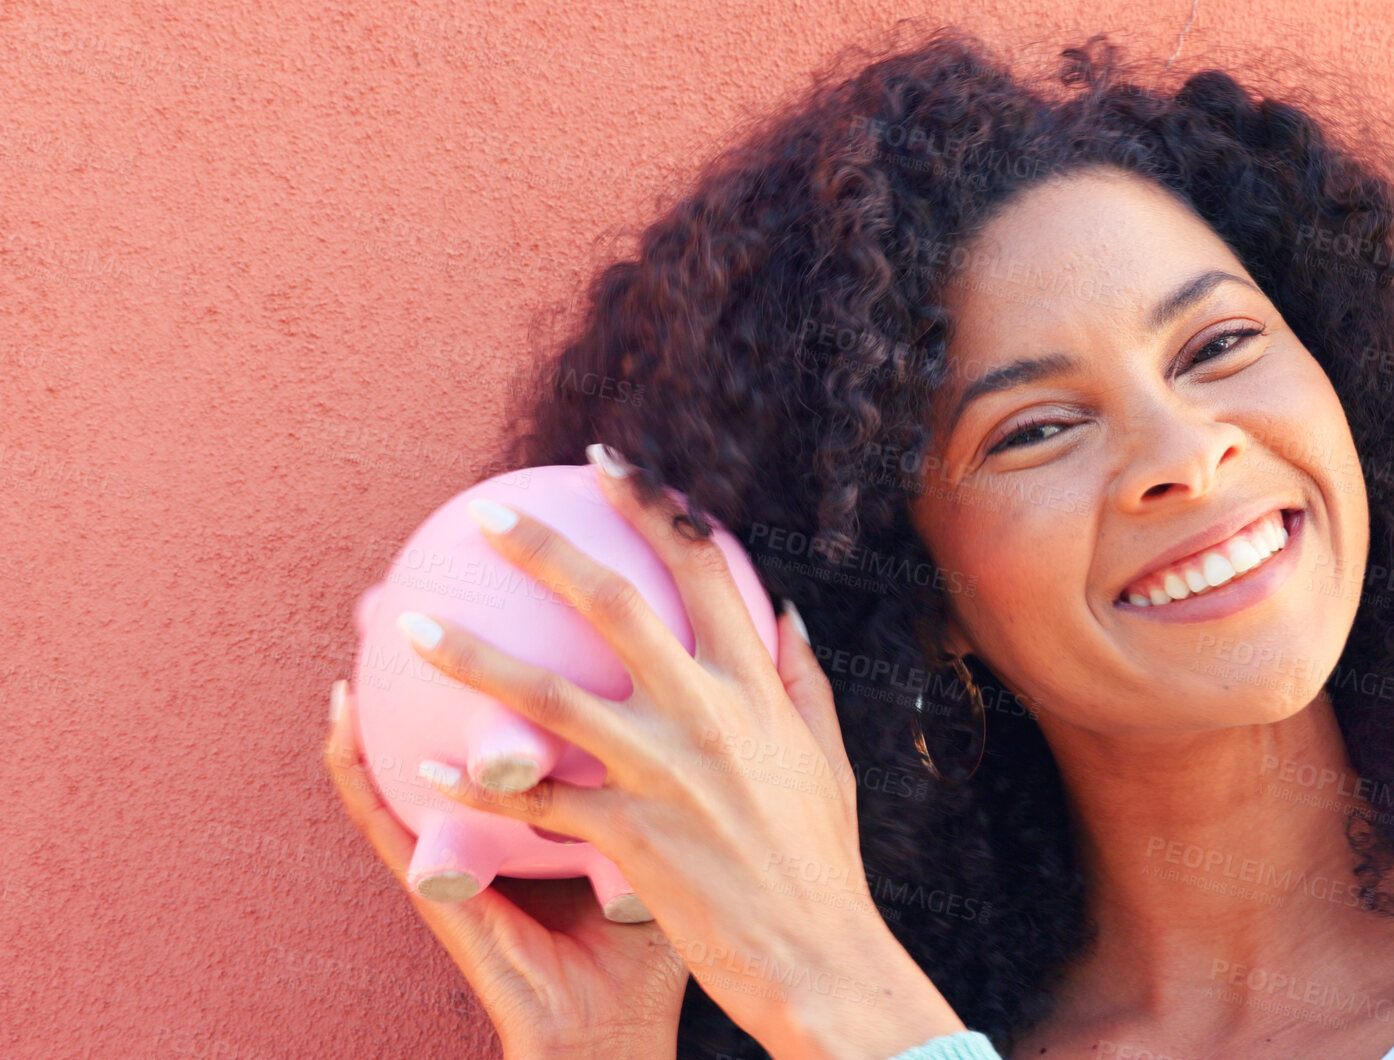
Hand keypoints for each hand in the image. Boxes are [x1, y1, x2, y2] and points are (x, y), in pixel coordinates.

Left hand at [390, 444, 965, 1059]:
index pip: (702, 570)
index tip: (611, 465)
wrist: (820, 957)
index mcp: (756, 686)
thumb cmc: (823, 861)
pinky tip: (428, 771)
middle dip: (544, 549)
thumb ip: (802, 679)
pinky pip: (539, 800)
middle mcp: (708, 715)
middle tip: (488, 516)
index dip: (654, 507)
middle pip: (613, 606)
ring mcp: (666, 774)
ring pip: (549, 696)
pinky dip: (482, 788)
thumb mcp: (826, 757)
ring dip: (472, 657)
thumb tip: (785, 613)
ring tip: (411, 629)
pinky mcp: (631, 837)